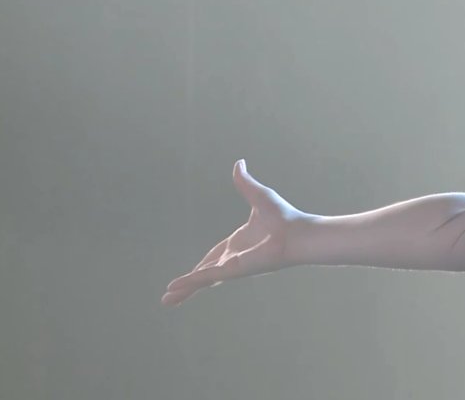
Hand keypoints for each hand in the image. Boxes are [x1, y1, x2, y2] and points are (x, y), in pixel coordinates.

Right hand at [161, 160, 303, 305]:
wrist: (297, 233)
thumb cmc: (284, 217)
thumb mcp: (258, 195)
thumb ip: (245, 182)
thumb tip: (239, 163)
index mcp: (240, 243)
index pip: (216, 256)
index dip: (203, 263)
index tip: (194, 271)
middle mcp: (235, 258)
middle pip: (206, 273)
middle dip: (189, 284)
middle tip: (171, 294)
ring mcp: (233, 266)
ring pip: (202, 280)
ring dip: (184, 289)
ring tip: (167, 301)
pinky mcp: (232, 270)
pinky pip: (206, 276)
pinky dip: (190, 282)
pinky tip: (175, 289)